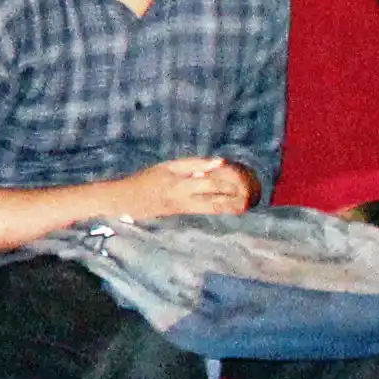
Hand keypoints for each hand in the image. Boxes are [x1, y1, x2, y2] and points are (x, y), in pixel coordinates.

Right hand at [128, 156, 256, 219]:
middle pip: (217, 200)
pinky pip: (210, 213)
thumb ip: (193, 164)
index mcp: (180, 184)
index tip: (243, 174)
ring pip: (216, 210)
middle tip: (252, 191)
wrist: (127, 202)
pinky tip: (235, 207)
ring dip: (233, 206)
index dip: (229, 179)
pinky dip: (224, 209)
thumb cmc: (147, 180)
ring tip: (248, 202)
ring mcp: (187, 210)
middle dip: (236, 196)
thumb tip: (219, 162)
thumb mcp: (167, 167)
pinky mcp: (187, 216)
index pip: (210, 182)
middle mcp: (186, 200)